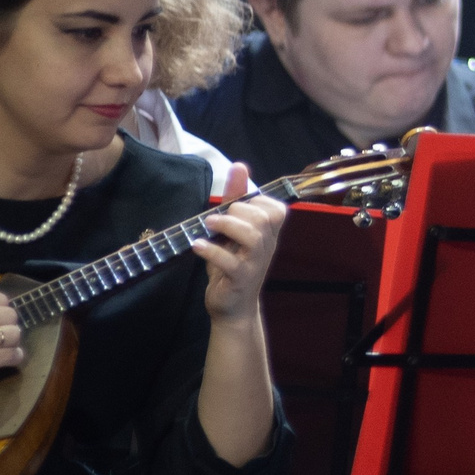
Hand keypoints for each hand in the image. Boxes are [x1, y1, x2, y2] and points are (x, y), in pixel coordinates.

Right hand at [0, 288, 20, 400]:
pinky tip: (10, 359)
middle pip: (10, 316)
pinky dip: (14, 358)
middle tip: (2, 336)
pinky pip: (10, 356)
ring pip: (14, 335)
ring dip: (12, 342)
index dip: (2, 310)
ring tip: (5, 349)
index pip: (0, 299)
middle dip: (9, 326)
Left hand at [197, 163, 287, 320]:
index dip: (257, 201)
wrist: (232, 308)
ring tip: (208, 225)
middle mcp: (266, 248)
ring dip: (227, 225)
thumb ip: (235, 198)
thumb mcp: (232, 230)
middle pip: (263, 218)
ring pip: (252, 236)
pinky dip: (211, 250)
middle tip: (217, 218)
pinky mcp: (240, 280)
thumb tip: (240, 166)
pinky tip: (197, 246)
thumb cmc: (231, 265)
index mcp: (268, 234)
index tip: (237, 206)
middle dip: (237, 210)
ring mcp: (255, 264)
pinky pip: (230, 262)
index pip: (277, 209)